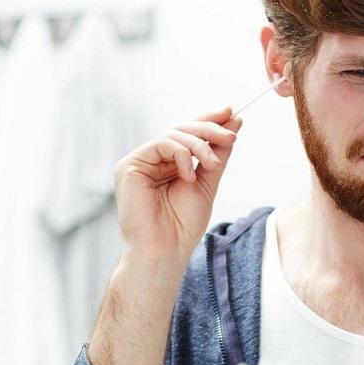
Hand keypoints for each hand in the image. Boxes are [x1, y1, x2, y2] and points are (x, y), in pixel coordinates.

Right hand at [114, 107, 240, 265]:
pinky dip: (181, 154)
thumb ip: (218, 154)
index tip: (232, 113)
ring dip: (199, 145)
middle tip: (232, 135)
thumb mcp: (207, 183)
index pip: (187, 134)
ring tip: (213, 164)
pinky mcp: (128, 166)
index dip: (208, 121)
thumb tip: (234, 122)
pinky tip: (189, 174)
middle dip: (209, 129)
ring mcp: (138, 162)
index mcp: (167, 164)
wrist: (165, 251)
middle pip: (181, 130)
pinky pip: (160, 144)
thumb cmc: (183, 225)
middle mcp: (151, 160)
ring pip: (172, 134)